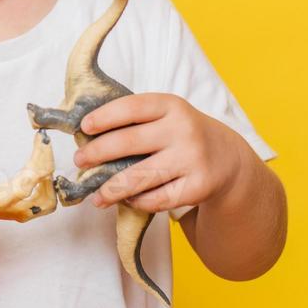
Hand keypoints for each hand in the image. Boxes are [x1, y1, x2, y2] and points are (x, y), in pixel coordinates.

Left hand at [78, 93, 247, 212]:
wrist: (228, 157)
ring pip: (139, 177)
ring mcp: (192, 159)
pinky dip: (137, 201)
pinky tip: (128, 200)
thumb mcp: (165, 115)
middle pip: (128, 142)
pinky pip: (156, 199)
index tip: (84, 128)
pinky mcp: (198, 187)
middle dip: (97, 153)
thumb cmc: (180, 134)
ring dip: (110, 188)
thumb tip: (84, 137)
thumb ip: (133, 121)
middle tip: (79, 161)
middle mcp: (183, 130)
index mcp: (170, 106)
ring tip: (95, 195)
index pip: (131, 108)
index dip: (103, 117)